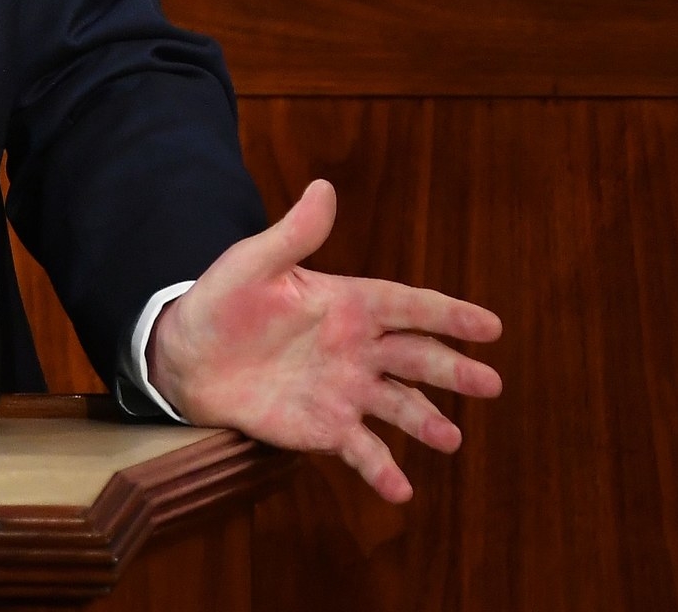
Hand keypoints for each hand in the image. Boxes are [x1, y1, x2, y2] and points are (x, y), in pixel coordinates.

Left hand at [146, 179, 501, 503]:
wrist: (187, 357)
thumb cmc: (223, 302)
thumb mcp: (254, 263)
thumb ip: (294, 234)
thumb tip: (323, 187)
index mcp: (348, 303)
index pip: (409, 306)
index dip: (450, 315)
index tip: (491, 326)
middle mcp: (357, 349)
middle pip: (417, 358)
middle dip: (454, 370)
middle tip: (491, 384)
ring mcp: (345, 391)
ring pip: (399, 406)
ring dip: (426, 422)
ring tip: (451, 439)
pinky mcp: (324, 428)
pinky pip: (361, 450)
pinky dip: (382, 470)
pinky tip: (401, 490)